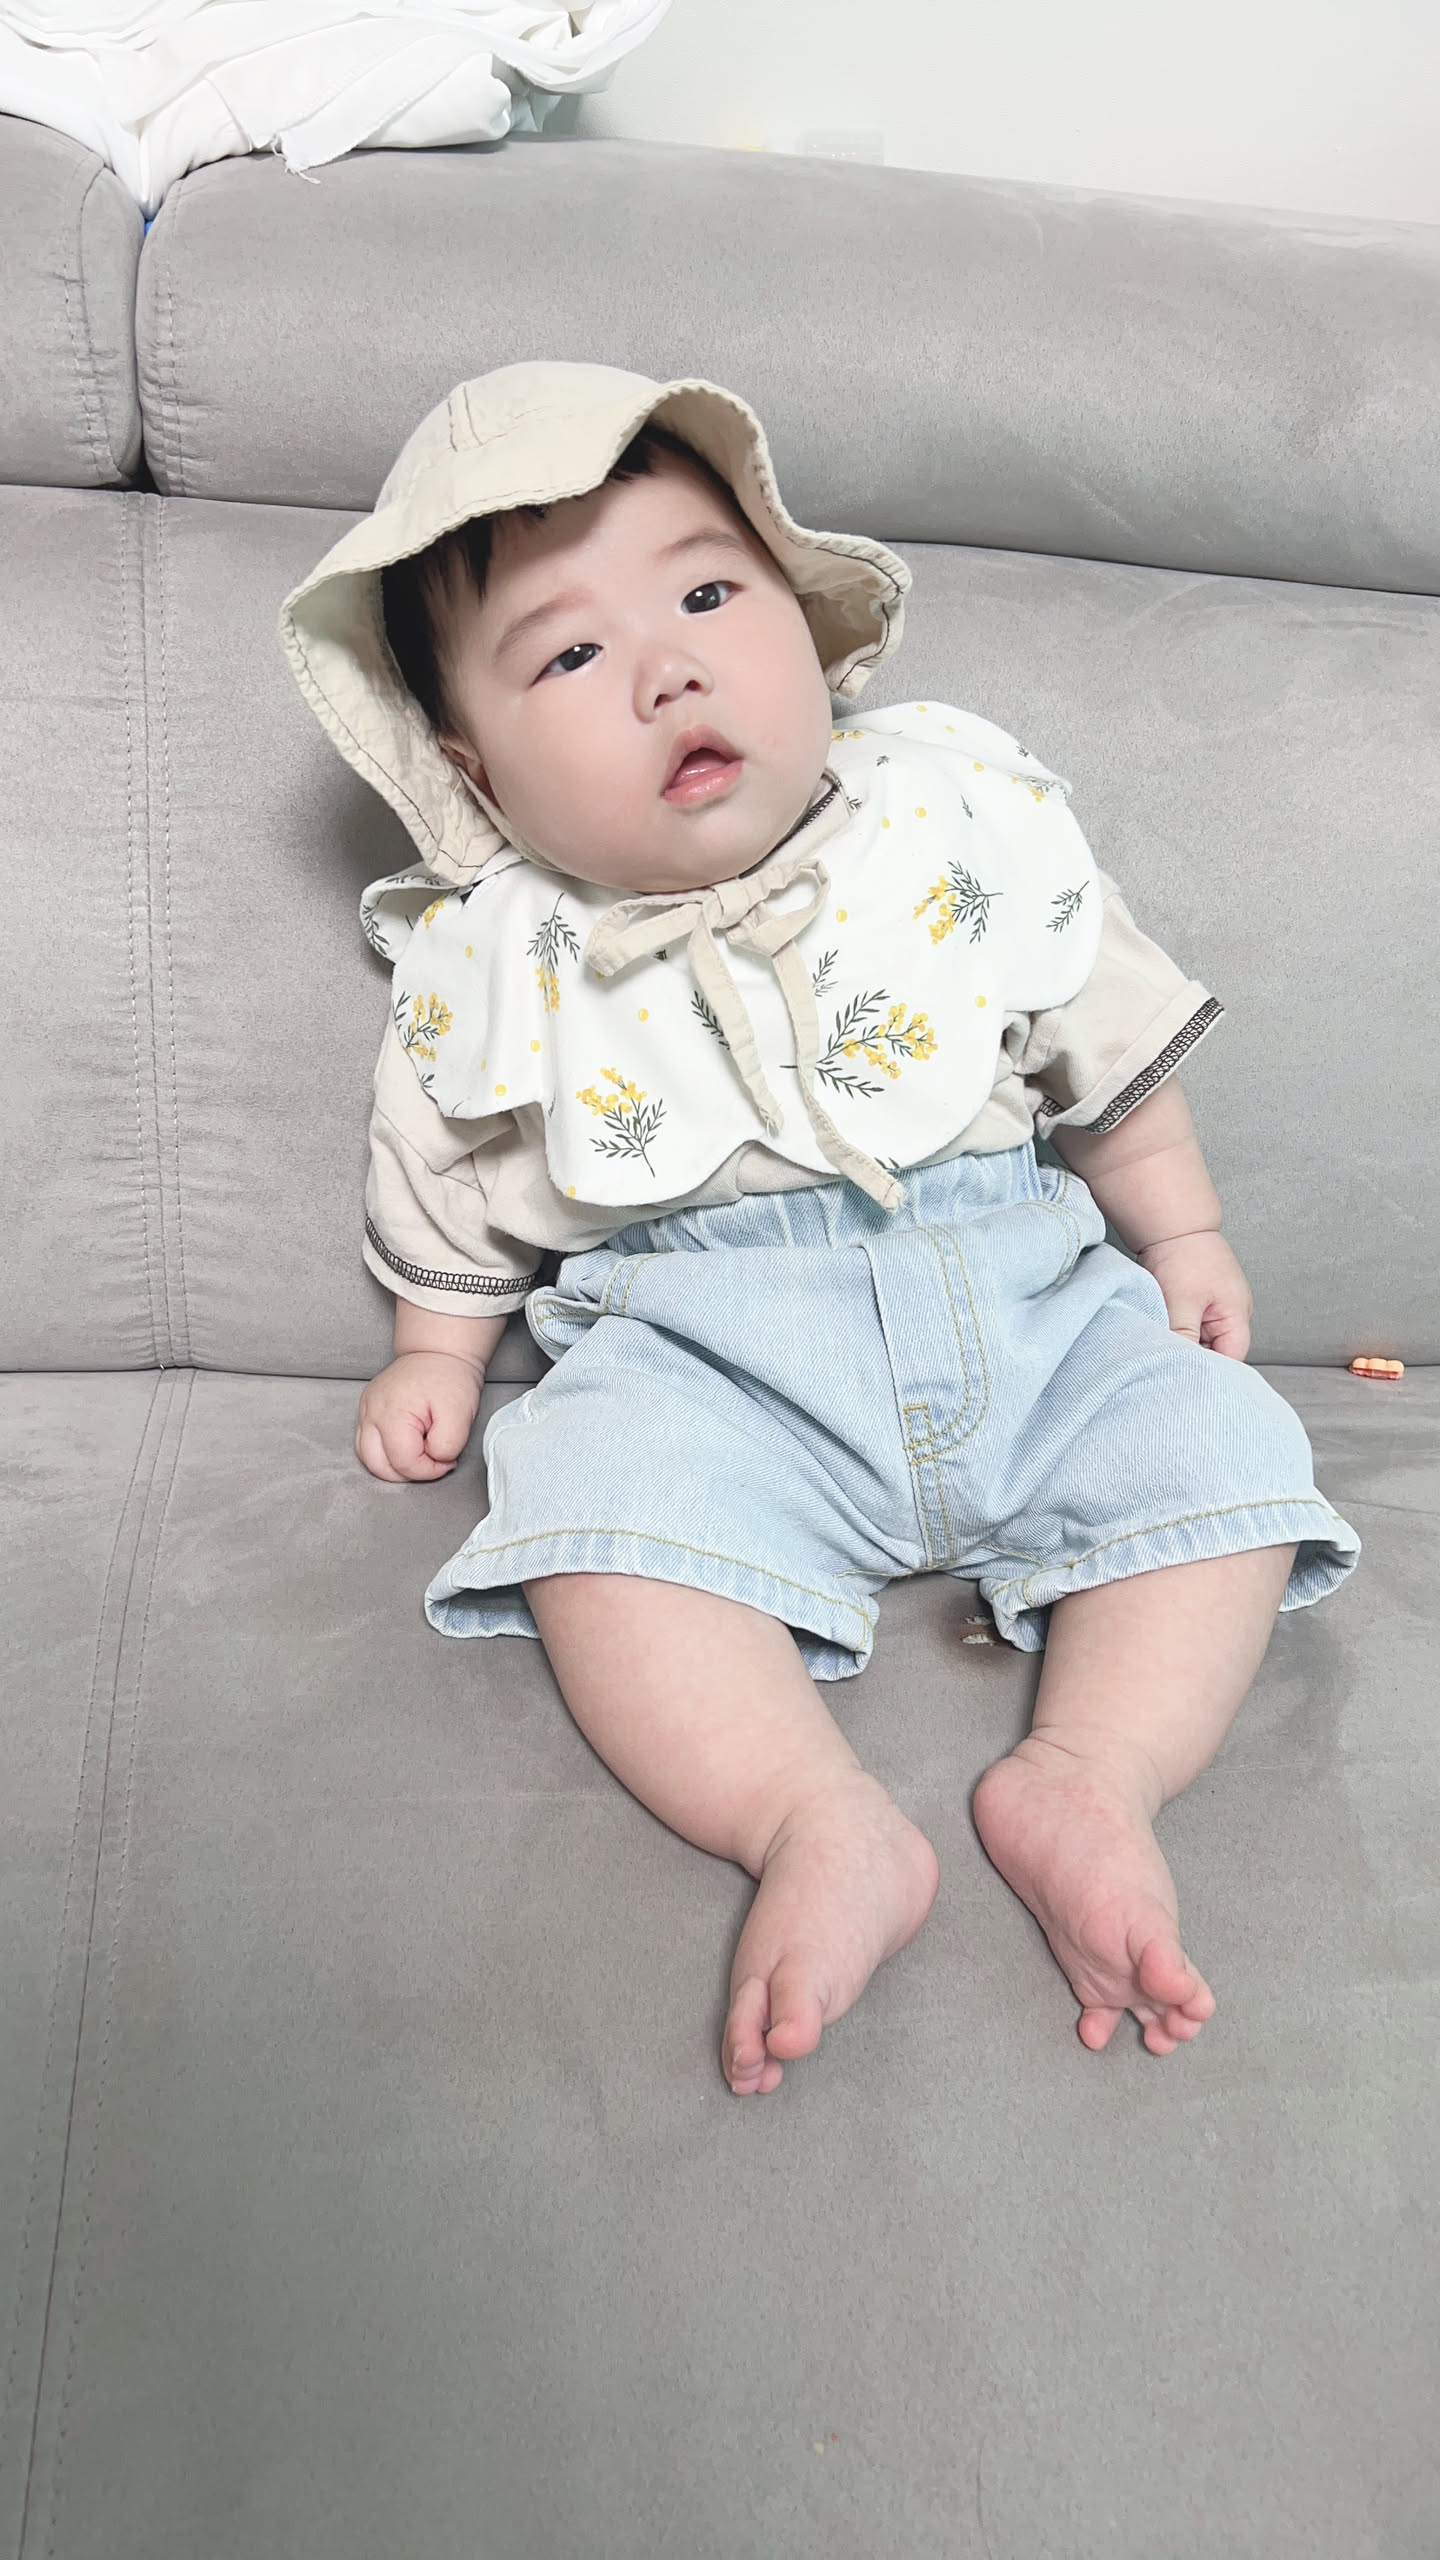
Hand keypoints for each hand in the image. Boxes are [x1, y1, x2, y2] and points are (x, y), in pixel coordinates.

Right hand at [355, 1350, 483, 1481]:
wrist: (439, 1352)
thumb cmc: (449, 1378)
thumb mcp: (461, 1414)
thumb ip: (446, 1446)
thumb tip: (433, 1460)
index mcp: (392, 1413)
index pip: (403, 1463)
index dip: (429, 1470)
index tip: (447, 1459)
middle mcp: (370, 1412)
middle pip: (378, 1466)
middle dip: (409, 1471)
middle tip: (432, 1460)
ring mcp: (364, 1410)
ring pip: (367, 1458)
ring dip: (394, 1465)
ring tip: (420, 1453)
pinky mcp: (366, 1410)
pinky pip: (367, 1444)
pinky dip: (385, 1453)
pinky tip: (407, 1445)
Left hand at [1137, 1230, 1252, 1359]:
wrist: (1170, 1224)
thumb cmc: (1182, 1255)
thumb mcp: (1181, 1304)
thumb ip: (1184, 1339)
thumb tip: (1180, 1366)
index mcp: (1238, 1315)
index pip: (1231, 1360)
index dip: (1209, 1371)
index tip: (1184, 1377)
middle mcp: (1233, 1313)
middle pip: (1217, 1352)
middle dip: (1195, 1358)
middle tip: (1169, 1362)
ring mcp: (1217, 1306)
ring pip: (1202, 1340)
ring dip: (1184, 1342)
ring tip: (1165, 1342)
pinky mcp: (1200, 1301)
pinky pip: (1193, 1326)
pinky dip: (1179, 1330)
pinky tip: (1164, 1329)